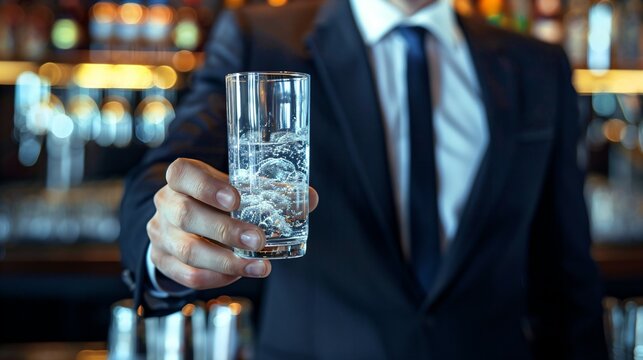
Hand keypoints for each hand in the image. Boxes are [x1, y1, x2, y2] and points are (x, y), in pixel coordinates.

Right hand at [147, 158, 318, 289]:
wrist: (183, 226)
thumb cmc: (216, 203)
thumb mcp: (236, 191)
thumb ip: (270, 193)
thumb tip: (310, 198)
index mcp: (181, 178)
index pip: (182, 174)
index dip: (206, 186)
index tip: (236, 198)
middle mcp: (166, 203)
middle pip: (186, 214)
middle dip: (225, 229)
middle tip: (257, 239)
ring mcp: (160, 233)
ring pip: (188, 249)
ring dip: (226, 261)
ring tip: (258, 266)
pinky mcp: (162, 260)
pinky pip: (187, 274)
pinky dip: (216, 277)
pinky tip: (239, 275)